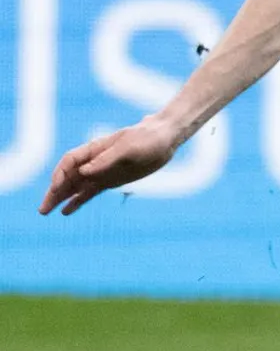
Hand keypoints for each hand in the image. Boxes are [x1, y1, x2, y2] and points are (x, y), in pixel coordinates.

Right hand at [40, 119, 177, 216]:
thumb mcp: (129, 148)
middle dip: (53, 192)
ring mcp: (101, 172)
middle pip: (68, 177)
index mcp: (95, 149)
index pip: (69, 162)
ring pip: (75, 187)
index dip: (60, 175)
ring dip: (60, 198)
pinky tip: (66, 211)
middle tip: (42, 209)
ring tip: (46, 211)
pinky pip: (89, 192)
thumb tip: (84, 172)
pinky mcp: (110, 181)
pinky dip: (77, 201)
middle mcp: (94, 161)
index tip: (56, 188)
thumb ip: (106, 160)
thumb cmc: (147, 138)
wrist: (165, 139)